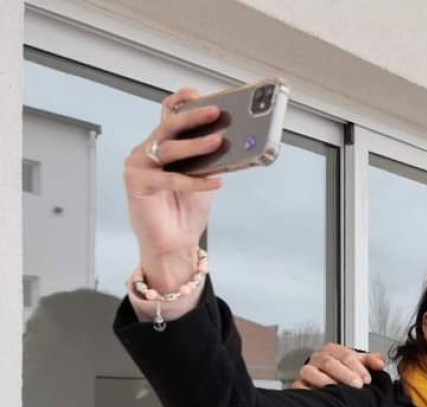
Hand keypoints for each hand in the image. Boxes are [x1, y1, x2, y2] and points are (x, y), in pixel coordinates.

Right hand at [123, 88, 225, 290]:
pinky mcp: (137, 184)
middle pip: (169, 126)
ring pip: (169, 149)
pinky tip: (216, 182)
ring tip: (218, 142)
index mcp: (163, 144)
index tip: (199, 93)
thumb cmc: (187, 209)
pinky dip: (195, 181)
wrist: (175, 242)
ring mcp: (139, 165)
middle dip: (194, 117)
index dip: (182, 101)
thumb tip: (237, 141)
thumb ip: (212, 158)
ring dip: (196, 146)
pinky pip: (170, 179)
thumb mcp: (205, 176)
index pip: (169, 114)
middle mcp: (148, 150)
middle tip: (216, 112)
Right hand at [291, 342, 386, 388]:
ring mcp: (307, 371)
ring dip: (326, 382)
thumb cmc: (344, 372)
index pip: (344, 355)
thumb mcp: (359, 365)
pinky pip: (299, 386)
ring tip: (338, 390)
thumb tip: (380, 363)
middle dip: (345, 374)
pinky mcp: (298, 384)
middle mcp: (318, 358)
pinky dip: (307, 391)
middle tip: (358, 385)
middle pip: (329, 363)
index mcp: (332, 351)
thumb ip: (371, 361)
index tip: (367, 379)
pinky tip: (319, 396)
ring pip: (312, 372)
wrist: (330, 382)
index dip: (357, 367)